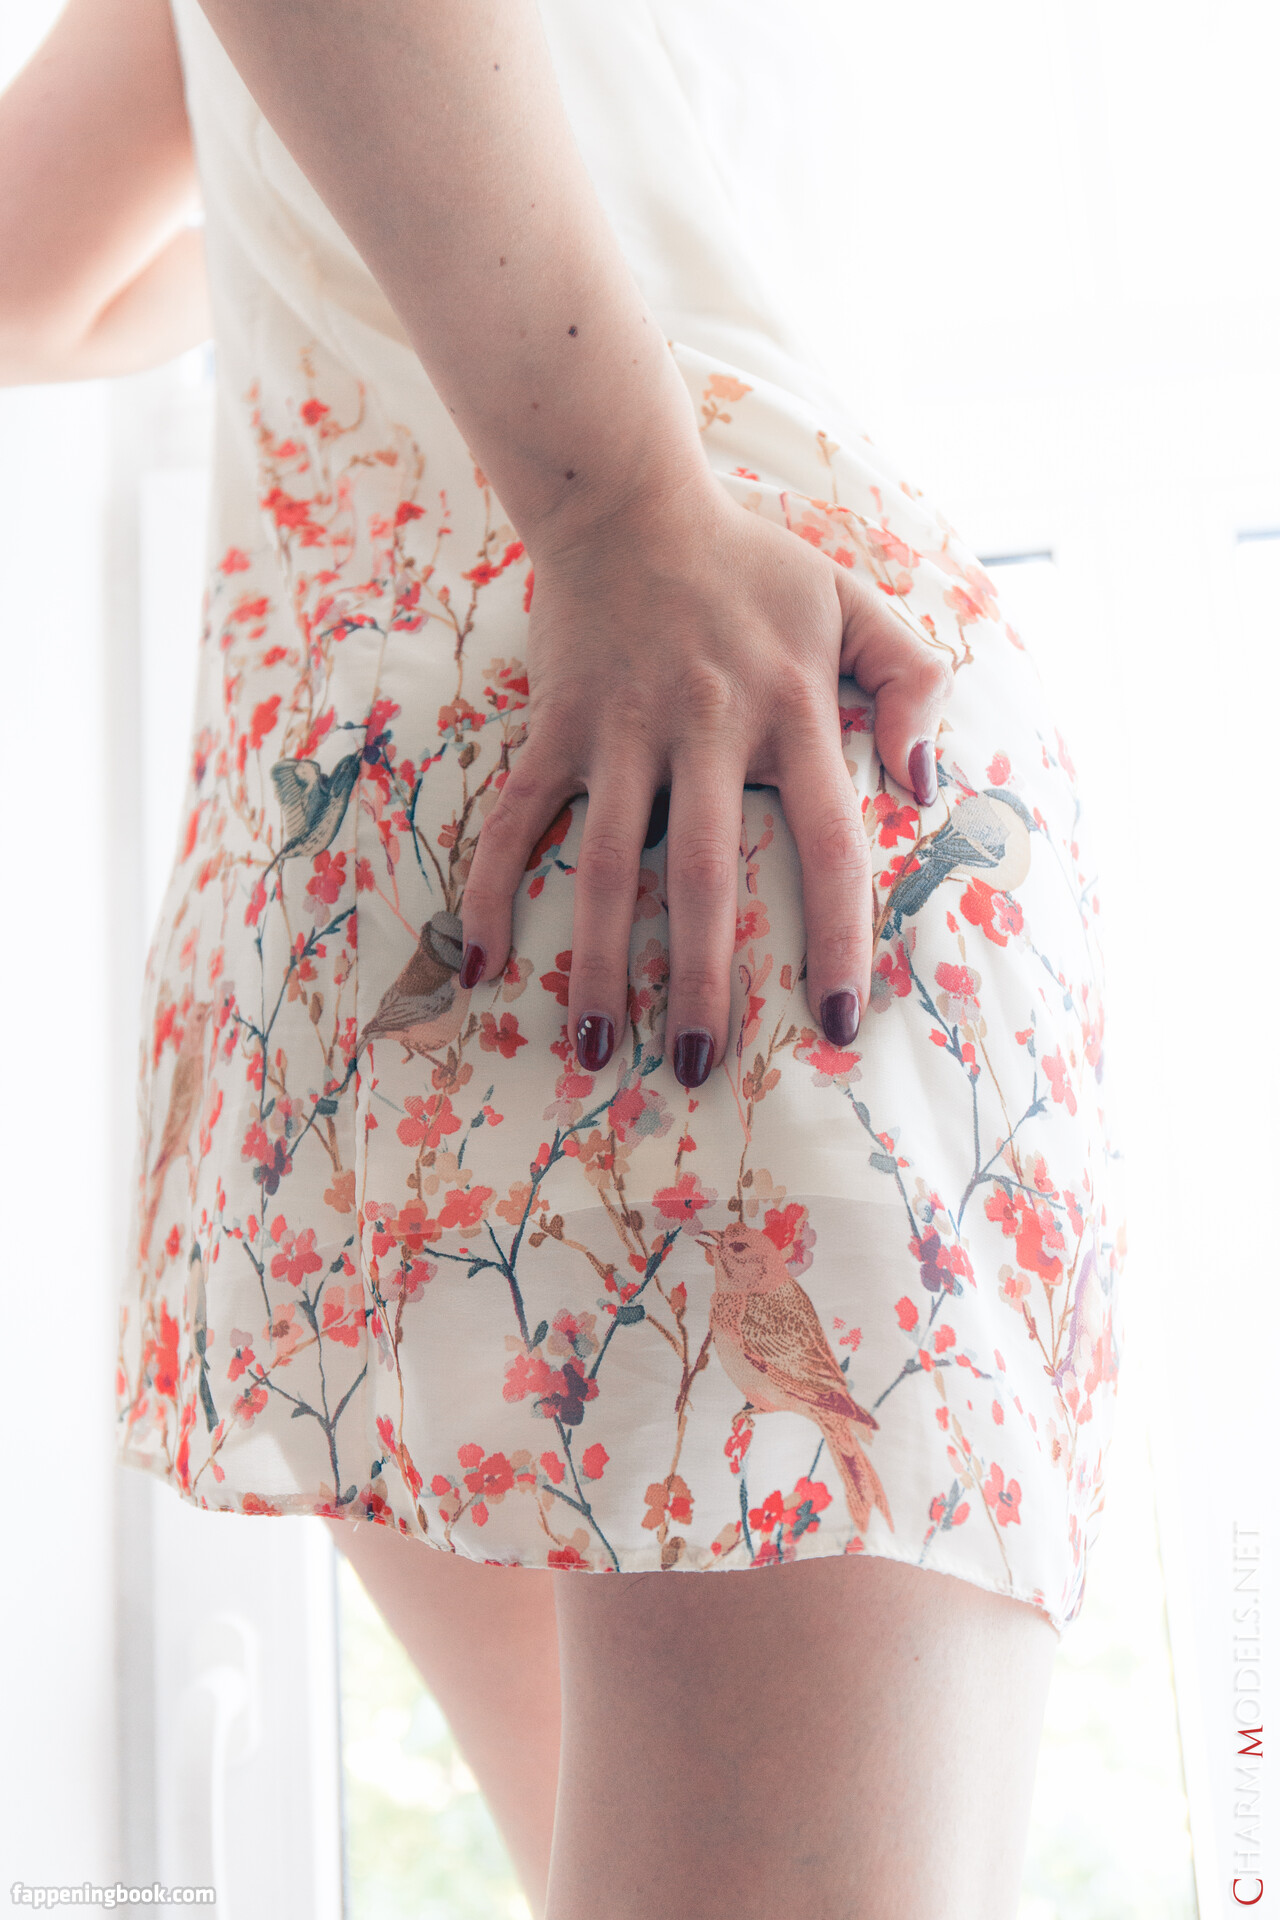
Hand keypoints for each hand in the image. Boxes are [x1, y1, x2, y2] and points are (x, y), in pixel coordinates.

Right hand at [458, 472, 953, 1086]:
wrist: (629, 497)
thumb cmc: (751, 562)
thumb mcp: (854, 601)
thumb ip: (912, 680)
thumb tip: (924, 785)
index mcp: (789, 712)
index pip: (828, 846)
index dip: (838, 939)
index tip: (838, 1023)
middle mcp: (706, 729)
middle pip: (705, 878)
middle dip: (703, 983)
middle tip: (698, 1070)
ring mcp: (621, 731)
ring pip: (608, 865)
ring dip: (600, 964)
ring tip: (595, 1049)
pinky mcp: (556, 728)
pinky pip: (519, 818)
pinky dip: (493, 889)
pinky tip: (481, 965)